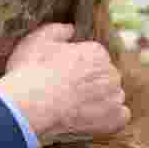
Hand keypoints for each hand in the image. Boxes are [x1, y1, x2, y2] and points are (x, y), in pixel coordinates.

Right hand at [0, 24, 128, 145]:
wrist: (29, 106)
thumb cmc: (31, 71)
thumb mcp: (37, 40)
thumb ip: (58, 30)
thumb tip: (71, 29)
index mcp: (96, 52)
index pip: (94, 57)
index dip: (76, 66)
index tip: (62, 75)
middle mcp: (111, 72)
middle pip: (104, 76)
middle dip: (90, 82)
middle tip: (66, 91)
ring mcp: (114, 97)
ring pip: (112, 95)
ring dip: (99, 100)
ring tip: (74, 106)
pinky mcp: (114, 119)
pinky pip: (119, 116)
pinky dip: (108, 117)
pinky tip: (89, 117)